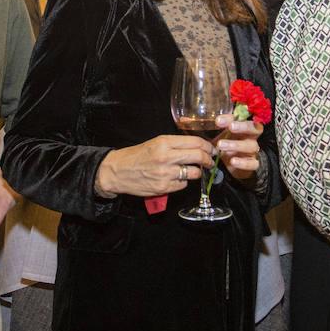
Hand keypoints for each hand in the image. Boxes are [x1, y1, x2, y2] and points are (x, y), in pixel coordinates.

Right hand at [95, 135, 212, 198]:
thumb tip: (198, 147)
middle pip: (198, 156)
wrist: (118, 171)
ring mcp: (165, 174)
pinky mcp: (164, 187)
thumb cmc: (137, 155)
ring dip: (196, 172)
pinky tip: (175, 179)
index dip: (208, 146)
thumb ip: (176, 144)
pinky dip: (183, 182)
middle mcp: (166, 157)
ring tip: (191, 171)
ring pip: (194, 173)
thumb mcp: (155, 143)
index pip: (195, 142)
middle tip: (209, 162)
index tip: (211, 150)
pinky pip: (183, 185)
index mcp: (164, 142)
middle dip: (208, 160)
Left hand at [215, 115, 262, 180]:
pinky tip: (233, 161)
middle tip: (231, 127)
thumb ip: (220, 126)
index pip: (243, 118)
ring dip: (236, 145)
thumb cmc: (227, 143)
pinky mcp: (253, 164)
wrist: (230, 164)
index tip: (218, 121)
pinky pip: (252, 163)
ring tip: (221, 145)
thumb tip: (211, 120)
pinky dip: (243, 163)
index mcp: (244, 126)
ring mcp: (253, 151)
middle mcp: (251, 137)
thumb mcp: (222, 134)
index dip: (232, 118)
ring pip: (251, 146)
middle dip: (242, 126)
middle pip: (254, 128)